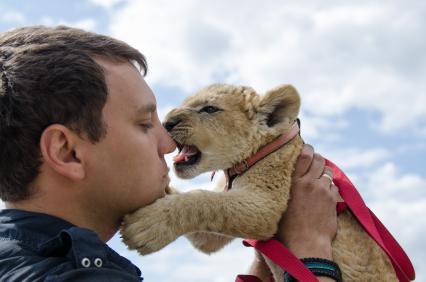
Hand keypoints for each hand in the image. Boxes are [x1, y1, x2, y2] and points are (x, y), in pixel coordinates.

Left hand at [120, 195, 180, 254]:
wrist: (184, 213)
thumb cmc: (168, 204)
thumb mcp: (154, 199)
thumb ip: (141, 205)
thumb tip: (128, 212)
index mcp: (144, 211)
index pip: (126, 221)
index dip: (124, 225)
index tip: (125, 225)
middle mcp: (147, 223)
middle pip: (128, 233)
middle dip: (125, 236)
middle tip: (126, 236)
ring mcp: (153, 234)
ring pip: (134, 243)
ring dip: (130, 244)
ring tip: (132, 243)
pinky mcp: (158, 244)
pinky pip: (143, 251)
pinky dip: (140, 250)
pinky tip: (142, 247)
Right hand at [276, 144, 339, 258]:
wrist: (305, 243)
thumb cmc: (286, 228)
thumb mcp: (278, 203)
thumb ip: (283, 188)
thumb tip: (283, 180)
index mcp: (294, 182)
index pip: (304, 155)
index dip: (306, 148)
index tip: (306, 148)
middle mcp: (309, 183)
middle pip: (318, 159)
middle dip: (317, 157)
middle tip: (313, 161)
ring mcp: (323, 190)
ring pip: (328, 171)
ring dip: (324, 171)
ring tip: (319, 176)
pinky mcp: (332, 200)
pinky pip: (334, 186)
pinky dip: (330, 186)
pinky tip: (324, 192)